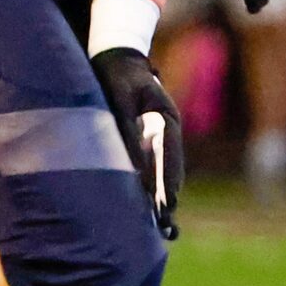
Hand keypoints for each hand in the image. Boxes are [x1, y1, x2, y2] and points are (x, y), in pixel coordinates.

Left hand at [90, 47, 183, 238]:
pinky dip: (148, 188)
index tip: (168, 203)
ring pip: (162, 172)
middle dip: (168, 196)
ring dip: (161, 197)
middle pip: (170, 169)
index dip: (169, 181)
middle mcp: (165, 132)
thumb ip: (126, 130)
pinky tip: (146, 210)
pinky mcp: (143, 142)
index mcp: (167, 119)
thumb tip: (132, 166)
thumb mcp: (121, 98)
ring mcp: (156, 138)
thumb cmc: (117, 75)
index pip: (171, 155)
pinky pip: (148, 168)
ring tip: (165, 227)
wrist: (114, 59)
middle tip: (167, 224)